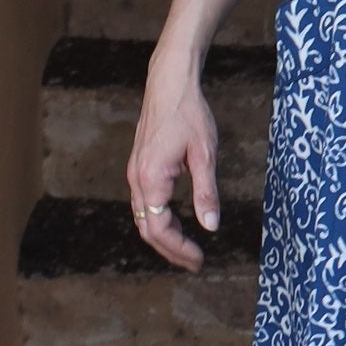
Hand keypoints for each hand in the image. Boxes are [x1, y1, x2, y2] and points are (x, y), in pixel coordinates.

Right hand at [125, 58, 220, 273]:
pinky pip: (143, 203)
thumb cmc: (189, 114)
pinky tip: (175, 222)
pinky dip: (157, 219)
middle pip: (147, 228)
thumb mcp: (204, 154)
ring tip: (187, 249)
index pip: (159, 228)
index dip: (179, 249)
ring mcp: (135, 172)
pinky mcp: (139, 166)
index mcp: (151, 179)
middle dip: (170, 249)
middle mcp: (136, 179)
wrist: (169, 83)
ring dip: (163, 236)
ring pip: (142, 217)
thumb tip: (211, 226)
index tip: (199, 259)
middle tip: (194, 262)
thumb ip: (206, 192)